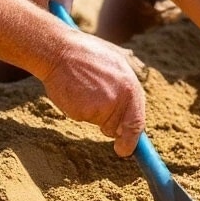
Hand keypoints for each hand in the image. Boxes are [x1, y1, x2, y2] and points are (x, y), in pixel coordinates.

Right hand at [40, 29, 146, 156]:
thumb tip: (128, 114)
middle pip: (118, 127)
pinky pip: (83, 119)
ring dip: (92, 114)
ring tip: (84, 89)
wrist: (62, 51)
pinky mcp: (86, 111)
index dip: (132, 138)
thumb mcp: (116, 63)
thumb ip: (125, 88)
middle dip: (108, 124)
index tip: (126, 149)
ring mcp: (104, 105)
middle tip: (95, 103)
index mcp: (131, 85)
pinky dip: (78, 110)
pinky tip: (75, 92)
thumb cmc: (86, 55)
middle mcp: (122, 97)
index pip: (137, 120)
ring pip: (99, 123)